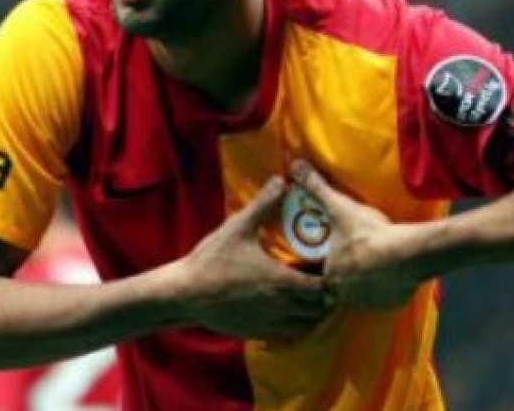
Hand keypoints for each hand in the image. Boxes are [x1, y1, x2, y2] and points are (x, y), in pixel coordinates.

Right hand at [175, 176, 333, 339]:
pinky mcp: (258, 333)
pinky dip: (296, 324)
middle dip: (325, 296)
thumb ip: (263, 204)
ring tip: (308, 296)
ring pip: (307, 325)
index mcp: (281, 280)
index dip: (328, 278)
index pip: (322, 287)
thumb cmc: (212, 259)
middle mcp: (281, 305)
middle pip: (320, 308)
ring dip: (313, 312)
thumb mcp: (238, 227)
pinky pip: (289, 334)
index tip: (325, 267)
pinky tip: (287, 310)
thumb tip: (281, 180)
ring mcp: (270, 322)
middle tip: (321, 280)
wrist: (185, 293)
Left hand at [291, 160, 425, 308]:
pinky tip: (393, 273)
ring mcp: (370, 301)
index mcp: (330, 274)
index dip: (333, 261)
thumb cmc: (368, 233)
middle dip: (350, 272)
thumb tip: (295, 166)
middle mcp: (346, 294)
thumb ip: (316, 188)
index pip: (325, 271)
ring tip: (377, 264)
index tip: (342, 251)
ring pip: (364, 292)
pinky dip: (388, 288)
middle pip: (344, 285)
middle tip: (362, 256)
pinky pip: (386, 297)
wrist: (408, 253)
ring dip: (368, 281)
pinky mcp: (392, 303)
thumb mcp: (339, 207)